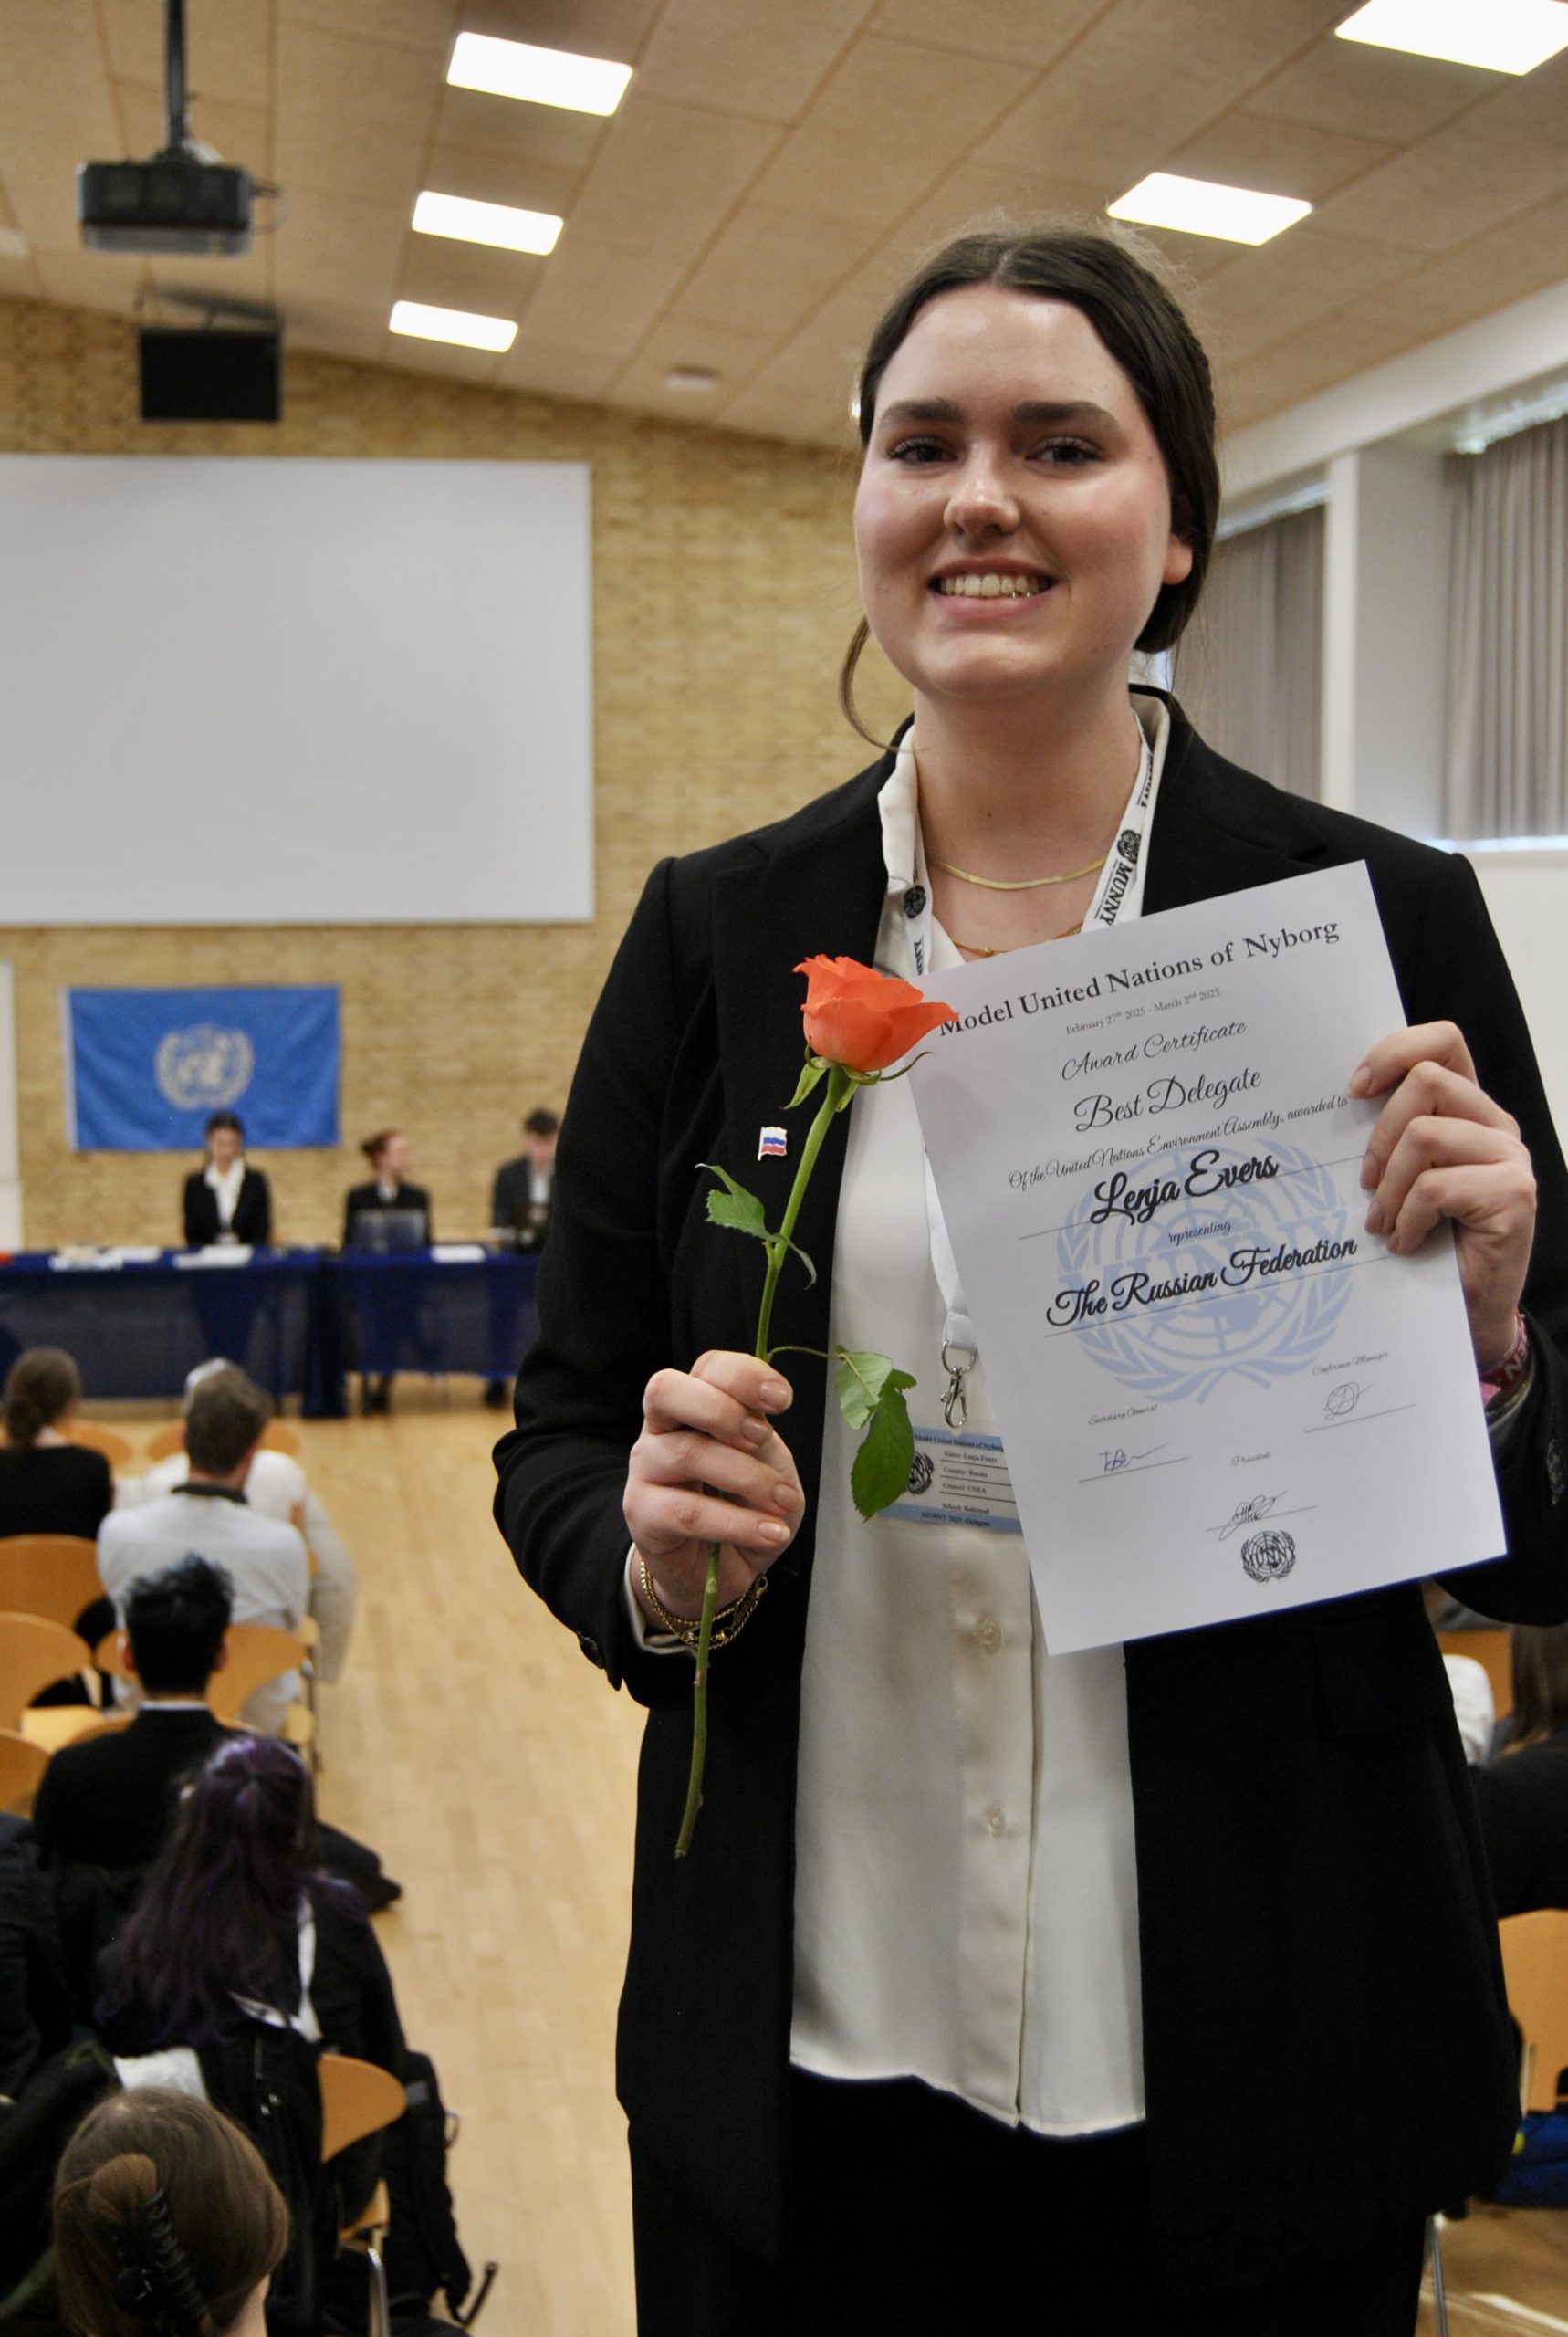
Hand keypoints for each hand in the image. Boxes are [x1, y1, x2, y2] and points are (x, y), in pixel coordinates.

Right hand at [625, 1352, 803, 1622]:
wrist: (718, 1570)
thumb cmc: (745, 1507)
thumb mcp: (768, 1467)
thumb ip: (760, 1442)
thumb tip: (759, 1431)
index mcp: (695, 1405)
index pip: (708, 1368)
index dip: (744, 1374)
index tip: (782, 1399)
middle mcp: (662, 1428)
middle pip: (667, 1390)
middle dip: (722, 1409)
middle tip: (762, 1438)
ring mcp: (646, 1468)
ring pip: (688, 1453)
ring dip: (747, 1477)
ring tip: (782, 1502)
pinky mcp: (642, 1512)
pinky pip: (688, 1512)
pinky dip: (737, 1523)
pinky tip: (769, 1533)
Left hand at [1352, 1022, 1536, 1368]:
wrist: (1464, 1310)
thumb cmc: (1426, 1240)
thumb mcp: (1399, 1177)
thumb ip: (1388, 1137)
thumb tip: (1335, 1101)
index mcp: (1467, 1109)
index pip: (1444, 1041)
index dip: (1395, 1050)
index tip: (1353, 1090)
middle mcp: (1495, 1125)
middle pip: (1427, 1081)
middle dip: (1380, 1134)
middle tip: (1364, 1186)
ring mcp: (1510, 1158)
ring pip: (1426, 1135)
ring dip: (1390, 1185)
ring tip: (1381, 1223)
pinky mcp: (1514, 1195)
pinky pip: (1437, 1186)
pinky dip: (1408, 1218)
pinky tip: (1405, 1243)